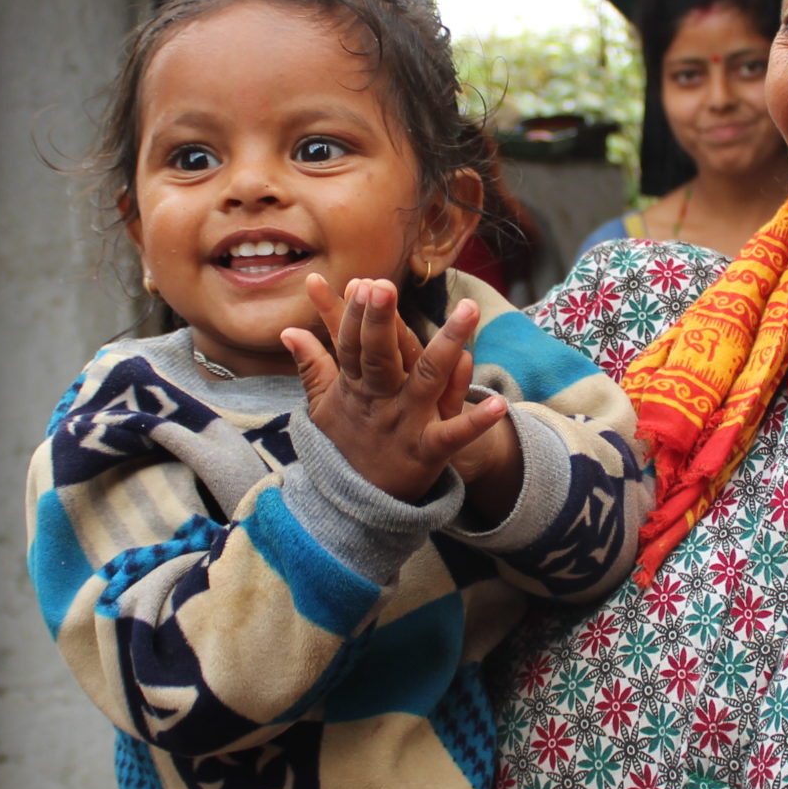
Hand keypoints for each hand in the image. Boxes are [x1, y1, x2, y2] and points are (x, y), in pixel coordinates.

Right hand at [284, 276, 508, 502]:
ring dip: (448, 345)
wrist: (358, 506)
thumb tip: (289, 331)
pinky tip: (498, 404)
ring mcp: (405, 425)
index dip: (353, 315)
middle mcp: (380, 402)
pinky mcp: (429, 452)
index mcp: (355, 388)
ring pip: (426, 379)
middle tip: (384, 286)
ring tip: (468, 310)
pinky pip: (454, 434)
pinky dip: (475, 421)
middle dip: (381, 322)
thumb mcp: (323, 408)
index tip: (361, 283)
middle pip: (379, 356)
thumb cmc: (346, 446)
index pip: (350, 345)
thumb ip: (312, 366)